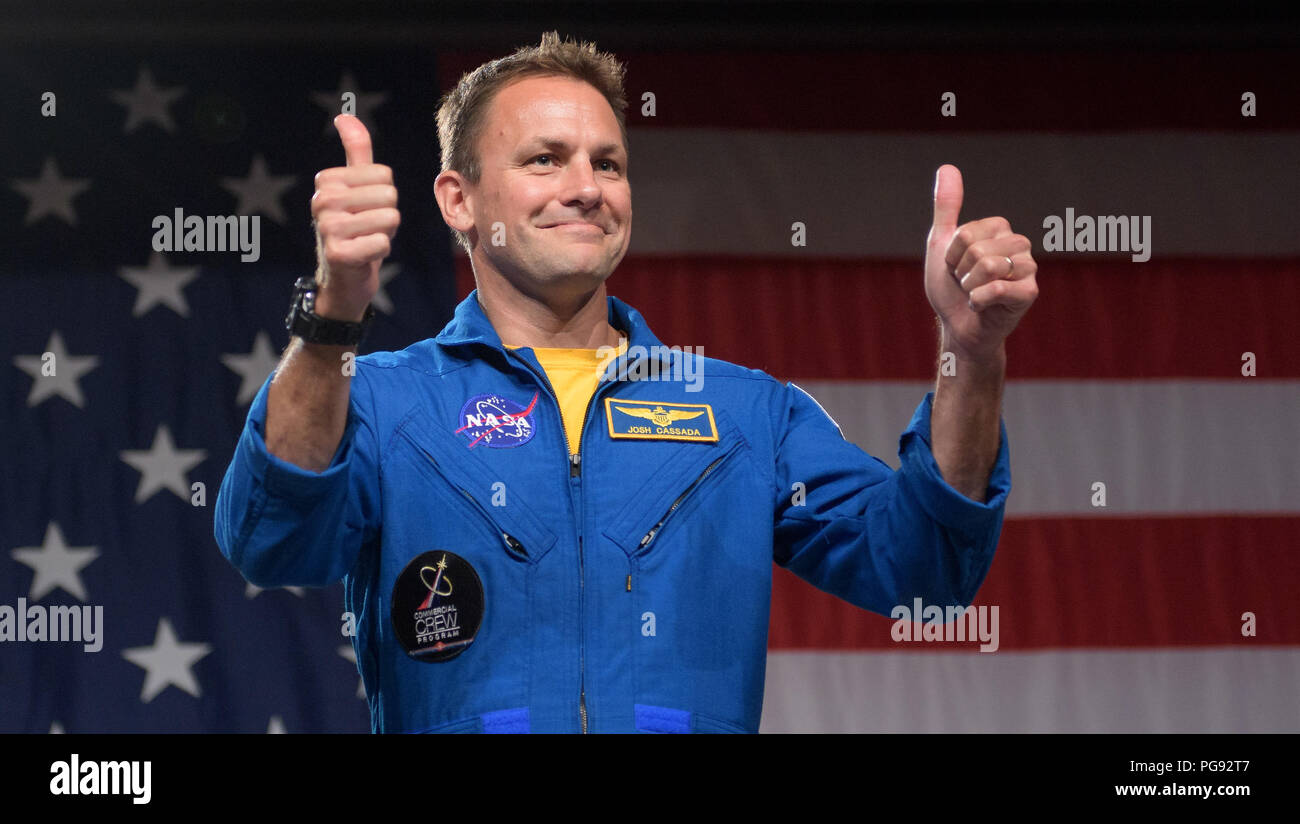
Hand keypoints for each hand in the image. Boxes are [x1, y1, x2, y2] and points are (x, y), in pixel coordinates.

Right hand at [309, 114, 399, 320]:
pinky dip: (381, 252)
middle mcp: (322, 201)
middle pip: (389, 195)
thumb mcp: (356, 188)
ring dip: (385, 234)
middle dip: (388, 215)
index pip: (384, 174)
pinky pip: (382, 243)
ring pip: (389, 218)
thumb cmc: (355, 229)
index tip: (365, 209)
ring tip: (366, 240)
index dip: (384, 195)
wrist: (343, 278)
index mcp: (326, 181)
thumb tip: (345, 116)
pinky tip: (364, 257)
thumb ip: (356, 152)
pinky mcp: (338, 255)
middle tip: (368, 228)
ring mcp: (327, 228)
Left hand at [924, 164, 1037, 359]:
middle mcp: (1019, 244)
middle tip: (966, 283)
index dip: (952, 255)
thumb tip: (947, 167)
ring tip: (975, 293)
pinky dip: (978, 301)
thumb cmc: (951, 288)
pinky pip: (996, 288)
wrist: (958, 327)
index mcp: (1000, 229)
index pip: (966, 233)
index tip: (956, 267)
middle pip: (977, 249)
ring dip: (969, 287)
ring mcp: (1027, 268)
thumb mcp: (941, 244)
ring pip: (988, 266)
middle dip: (961, 272)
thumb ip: (947, 207)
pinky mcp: (1029, 293)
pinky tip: (982, 306)